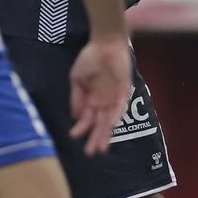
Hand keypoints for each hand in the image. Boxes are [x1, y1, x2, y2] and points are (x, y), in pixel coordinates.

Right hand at [68, 35, 132, 155]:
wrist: (104, 43)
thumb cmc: (89, 59)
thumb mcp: (77, 78)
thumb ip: (76, 97)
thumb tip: (75, 116)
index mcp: (91, 100)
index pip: (87, 119)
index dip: (82, 128)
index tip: (73, 137)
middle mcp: (103, 102)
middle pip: (99, 124)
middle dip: (95, 138)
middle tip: (91, 153)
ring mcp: (114, 97)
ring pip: (110, 120)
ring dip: (106, 134)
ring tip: (102, 147)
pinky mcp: (124, 91)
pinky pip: (120, 106)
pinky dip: (116, 116)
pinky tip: (112, 126)